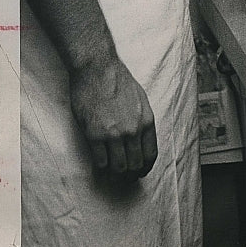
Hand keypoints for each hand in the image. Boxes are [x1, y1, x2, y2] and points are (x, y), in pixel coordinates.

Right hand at [69, 57, 157, 181]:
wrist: (98, 68)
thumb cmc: (118, 81)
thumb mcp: (140, 100)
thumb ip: (141, 121)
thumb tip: (140, 140)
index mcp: (146, 121)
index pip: (150, 155)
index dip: (145, 168)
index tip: (139, 172)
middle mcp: (133, 130)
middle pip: (135, 165)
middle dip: (130, 175)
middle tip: (123, 178)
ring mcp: (114, 134)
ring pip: (118, 167)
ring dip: (115, 174)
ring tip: (111, 174)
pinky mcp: (95, 135)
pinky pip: (101, 161)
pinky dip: (101, 167)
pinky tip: (99, 164)